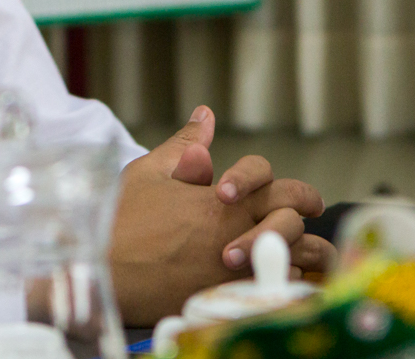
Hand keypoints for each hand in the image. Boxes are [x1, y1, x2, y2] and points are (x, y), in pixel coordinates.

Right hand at [108, 106, 333, 325]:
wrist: (102, 270)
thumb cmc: (120, 219)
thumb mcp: (149, 171)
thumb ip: (184, 145)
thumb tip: (207, 116)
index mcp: (222, 199)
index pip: (274, 183)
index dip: (287, 188)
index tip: (301, 199)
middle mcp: (237, 232)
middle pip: (294, 220)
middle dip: (308, 215)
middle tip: (312, 217)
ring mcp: (237, 269)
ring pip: (296, 259)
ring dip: (305, 253)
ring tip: (308, 254)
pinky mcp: (229, 297)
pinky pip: (278, 288)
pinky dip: (285, 281)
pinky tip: (280, 278)